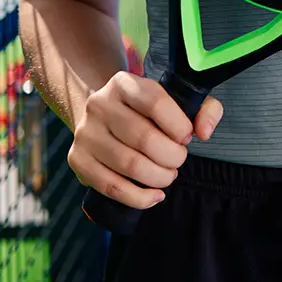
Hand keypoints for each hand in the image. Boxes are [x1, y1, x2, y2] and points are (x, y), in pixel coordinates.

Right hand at [68, 70, 222, 208]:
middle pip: (143, 138)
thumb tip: (204, 131)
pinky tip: (154, 195)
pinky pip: (111, 187)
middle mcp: (99, 104)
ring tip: (167, 175)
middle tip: (178, 160)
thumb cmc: (146, 112)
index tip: (186, 137)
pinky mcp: (78, 160)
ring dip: (158, 178)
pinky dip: (139, 197)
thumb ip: (203, 108)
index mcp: (123, 83)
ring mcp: (85, 133)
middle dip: (171, 157)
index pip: (155, 102)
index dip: (178, 125)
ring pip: (129, 165)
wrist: (103, 117)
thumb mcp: (175, 98)